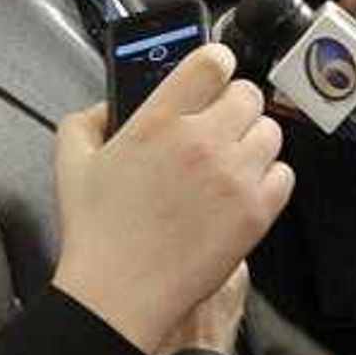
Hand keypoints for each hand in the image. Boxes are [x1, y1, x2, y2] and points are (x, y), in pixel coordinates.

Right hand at [50, 42, 292, 354]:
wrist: (118, 294)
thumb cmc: (97, 235)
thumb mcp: (72, 162)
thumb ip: (86, 119)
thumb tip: (107, 105)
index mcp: (160, 120)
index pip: (213, 60)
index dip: (215, 63)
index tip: (213, 76)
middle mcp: (204, 141)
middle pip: (249, 94)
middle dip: (233, 106)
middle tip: (217, 128)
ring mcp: (235, 177)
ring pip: (270, 132)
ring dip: (252, 141)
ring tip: (228, 162)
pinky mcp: (256, 212)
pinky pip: (284, 174)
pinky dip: (268, 178)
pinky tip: (242, 190)